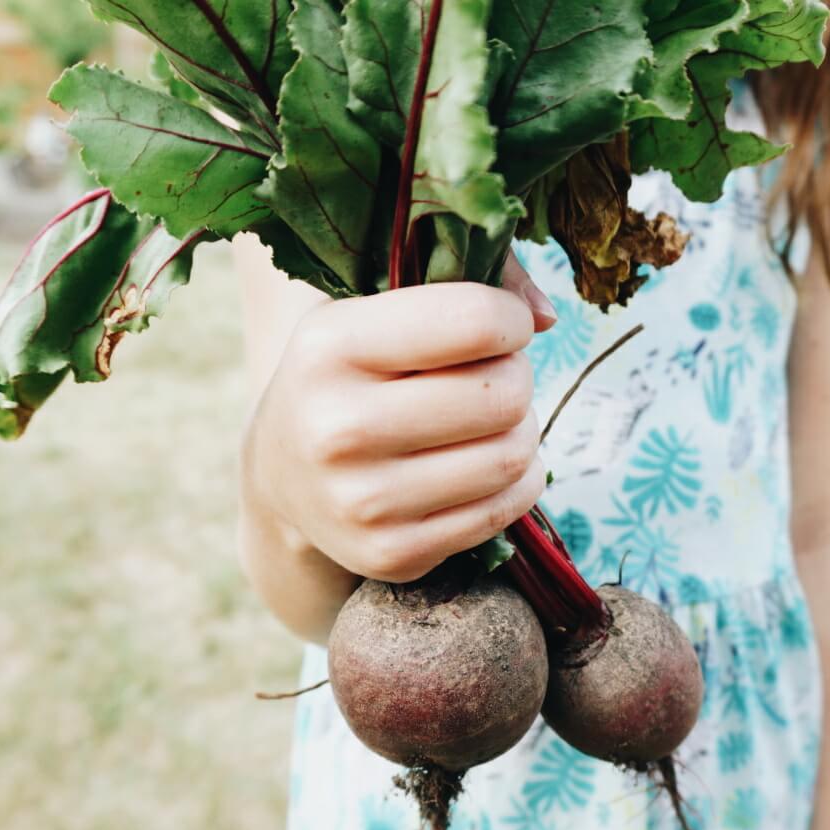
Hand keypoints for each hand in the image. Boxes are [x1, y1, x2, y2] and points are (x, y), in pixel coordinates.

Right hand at [244, 257, 556, 583]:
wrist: (283, 477)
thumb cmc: (348, 372)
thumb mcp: (372, 306)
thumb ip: (464, 276)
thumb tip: (546, 314)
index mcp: (328, 347)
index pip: (474, 322)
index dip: (509, 320)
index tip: (499, 326)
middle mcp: (337, 428)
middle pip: (503, 394)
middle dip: (516, 376)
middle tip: (494, 375)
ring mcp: (363, 501)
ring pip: (511, 456)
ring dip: (522, 430)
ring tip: (490, 419)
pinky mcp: (391, 553)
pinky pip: (504, 509)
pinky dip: (517, 480)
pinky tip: (484, 461)